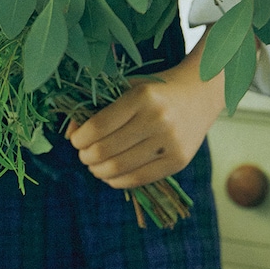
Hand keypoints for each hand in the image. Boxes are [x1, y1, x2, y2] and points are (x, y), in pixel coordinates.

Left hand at [65, 31, 224, 189]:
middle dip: (87, 157)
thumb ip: (97, 106)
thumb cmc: (155, 89)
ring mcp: (170, 142)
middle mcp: (157, 119)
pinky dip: (118, 181)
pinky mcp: (179, 160)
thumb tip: (70, 134)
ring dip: (99, 171)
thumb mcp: (126, 87)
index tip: (75, 140)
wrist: (199, 93)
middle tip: (83, 155)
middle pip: (107, 150)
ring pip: (121, 167)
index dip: (80, 138)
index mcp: (141, 96)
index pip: (99, 125)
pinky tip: (110, 176)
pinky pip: (140, 178)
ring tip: (94, 166)